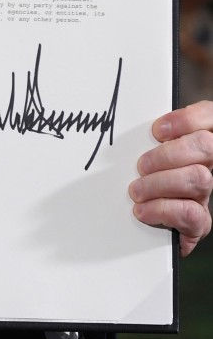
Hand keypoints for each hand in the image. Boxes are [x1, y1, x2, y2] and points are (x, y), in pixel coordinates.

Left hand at [131, 101, 212, 256]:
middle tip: (142, 165)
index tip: (158, 130)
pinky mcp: (199, 222)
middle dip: (168, 154)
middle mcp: (207, 165)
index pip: (209, 116)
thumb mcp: (144, 151)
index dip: (188, 120)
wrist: (149, 221)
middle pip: (206, 146)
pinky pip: (192, 214)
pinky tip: (143, 210)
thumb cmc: (142, 177)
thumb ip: (148, 138)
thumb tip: (133, 127)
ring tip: (136, 190)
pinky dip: (162, 210)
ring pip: (199, 178)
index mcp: (197, 143)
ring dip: (159, 184)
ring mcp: (205, 193)